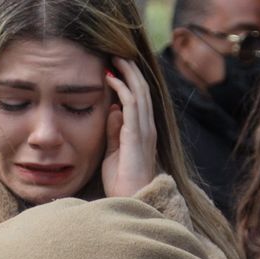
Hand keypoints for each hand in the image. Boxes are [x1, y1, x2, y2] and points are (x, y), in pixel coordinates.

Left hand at [101, 57, 157, 197]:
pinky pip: (133, 105)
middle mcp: (148, 129)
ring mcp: (145, 132)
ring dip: (128, 74)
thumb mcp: (113, 153)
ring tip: (115, 58)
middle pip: (143, 91)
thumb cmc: (122, 184)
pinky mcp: (138, 136)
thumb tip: (113, 110)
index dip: (129, 81)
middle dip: (130, 71)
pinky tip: (111, 78)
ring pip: (141, 93)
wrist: (131, 202)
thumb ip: (114, 132)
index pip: (139, 100)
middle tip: (115, 54)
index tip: (113, 68)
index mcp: (142, 133)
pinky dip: (123, 89)